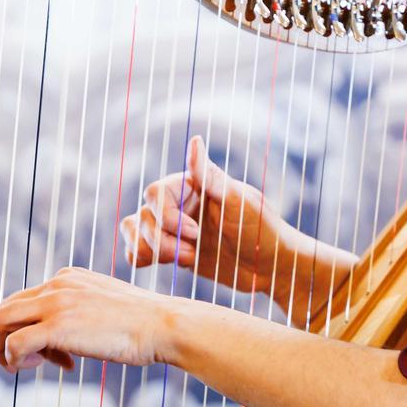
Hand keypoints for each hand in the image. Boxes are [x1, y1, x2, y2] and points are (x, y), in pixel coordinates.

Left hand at [0, 267, 180, 371]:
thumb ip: (78, 312)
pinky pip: (14, 344)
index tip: (53, 353)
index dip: (29, 329)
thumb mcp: (102, 307)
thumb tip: (61, 339)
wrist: (162, 325)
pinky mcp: (57, 327)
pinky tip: (42, 367)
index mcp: (67, 278)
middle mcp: (56, 285)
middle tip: (29, 362)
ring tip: (30, 366)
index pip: (24, 301)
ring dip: (4, 349)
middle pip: (4, 309)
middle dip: (6, 339)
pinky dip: (16, 361)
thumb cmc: (141, 324)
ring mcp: (55, 304)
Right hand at [120, 134, 293, 297]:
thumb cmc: (262, 230)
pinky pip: (136, 251)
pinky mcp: (171, 254)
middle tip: (193, 251)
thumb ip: (210, 176)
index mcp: (192, 187)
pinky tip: (166, 263)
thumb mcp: (238, 201)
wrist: (271, 268)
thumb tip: (194, 139)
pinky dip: (140, 257)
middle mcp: (179, 204)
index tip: (195, 232)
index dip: (167, 215)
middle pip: (143, 214)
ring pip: (135, 231)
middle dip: (162, 238)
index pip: (155, 193)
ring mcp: (173, 230)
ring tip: (187, 259)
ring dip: (153, 249)